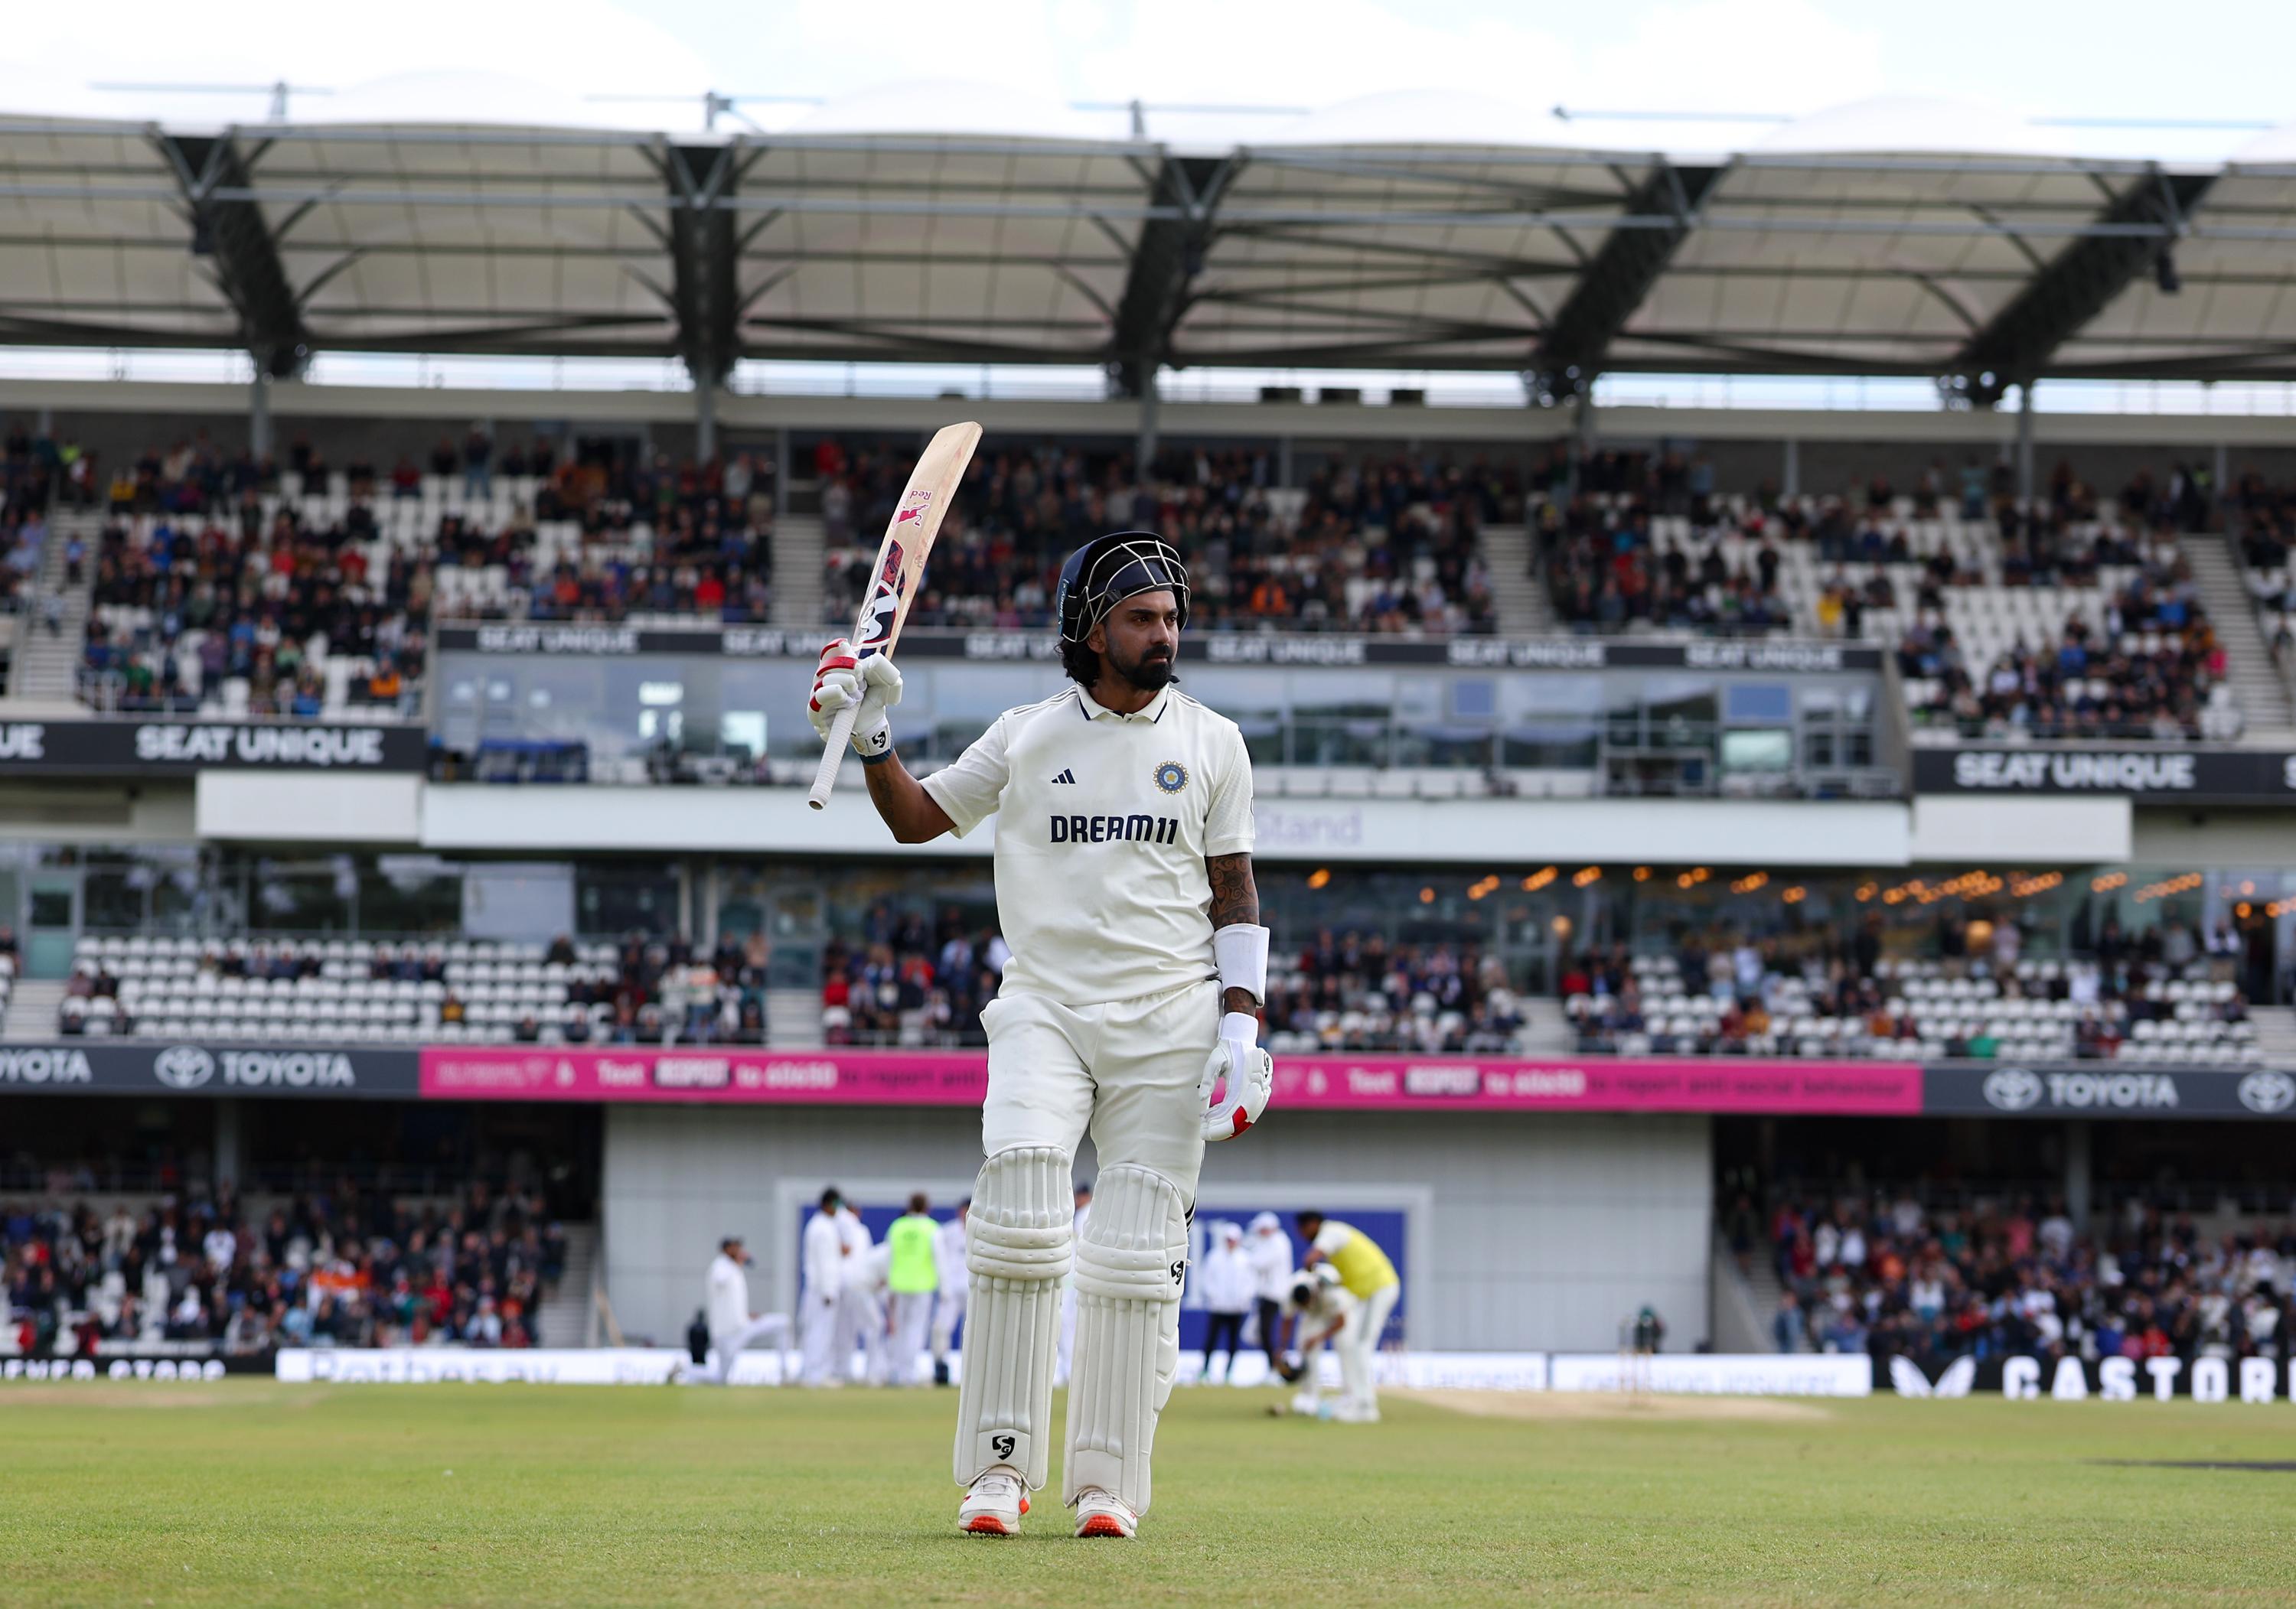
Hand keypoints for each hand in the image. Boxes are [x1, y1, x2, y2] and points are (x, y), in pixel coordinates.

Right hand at [808, 638, 901, 757]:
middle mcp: (823, 679)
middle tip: (860, 679)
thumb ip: (881, 668)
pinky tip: (848, 701)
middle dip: (847, 668)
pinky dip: (836, 696)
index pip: (829, 652)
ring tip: (857, 694)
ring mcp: (817, 695)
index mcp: (837, 667)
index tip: (845, 645)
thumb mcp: (884, 682)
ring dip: (844, 683)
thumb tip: (870, 660)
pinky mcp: (814, 712)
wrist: (872, 725)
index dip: (836, 648)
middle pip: (827, 665)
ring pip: (824, 680)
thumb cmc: (873, 699)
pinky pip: (819, 698)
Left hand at [1199, 1011, 1270, 1140]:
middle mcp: (1254, 1093)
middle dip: (1222, 1131)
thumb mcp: (1215, 1059)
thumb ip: (1208, 1077)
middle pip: (1240, 1123)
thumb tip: (1202, 1098)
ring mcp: (1256, 1095)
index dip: (1221, 1128)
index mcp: (1246, 1085)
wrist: (1241, 1040)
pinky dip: (1229, 1118)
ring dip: (1225, 1126)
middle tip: (1203, 1133)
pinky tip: (1213, 1115)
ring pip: (1243, 1120)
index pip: (1236, 1116)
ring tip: (1206, 1125)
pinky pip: (1243, 1113)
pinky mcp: (1252, 1095)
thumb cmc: (1227, 1049)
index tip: (1205, 1131)